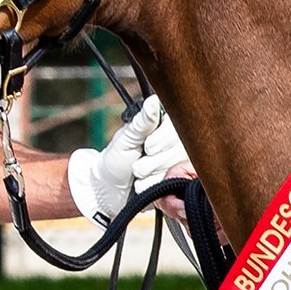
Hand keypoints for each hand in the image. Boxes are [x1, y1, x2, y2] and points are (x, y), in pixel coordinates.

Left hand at [67, 96, 185, 225]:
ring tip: (138, 174)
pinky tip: (145, 184)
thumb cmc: (117, 158)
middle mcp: (177, 142)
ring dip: (152, 175)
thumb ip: (144, 121)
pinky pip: (175, 184)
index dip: (163, 140)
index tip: (147, 147)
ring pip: (177, 169)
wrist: (111, 189)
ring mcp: (179, 162)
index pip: (177, 126)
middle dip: (153, 161)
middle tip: (137, 162)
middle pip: (179, 150)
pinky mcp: (179, 181)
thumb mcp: (127, 138)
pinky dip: (155, 186)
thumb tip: (155, 100)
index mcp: (165, 124)